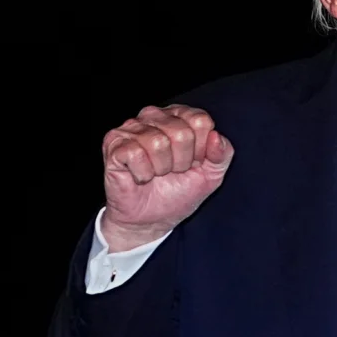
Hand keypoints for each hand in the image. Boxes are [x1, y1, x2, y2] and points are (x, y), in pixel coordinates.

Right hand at [99, 104, 233, 251]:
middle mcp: (154, 116)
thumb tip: (215, 136)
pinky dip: (143, 174)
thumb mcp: (212, 175)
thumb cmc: (179, 192)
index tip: (193, 163)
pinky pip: (135, 154)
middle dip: (181, 161)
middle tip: (172, 171)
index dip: (201, 149)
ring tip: (156, 174)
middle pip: (181, 132)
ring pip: (157, 142)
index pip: (200, 121)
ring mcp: (131, 129)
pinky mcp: (114, 145)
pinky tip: (141, 177)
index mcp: (180, 116)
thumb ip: (223, 154)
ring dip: (161, 168)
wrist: (151, 220)